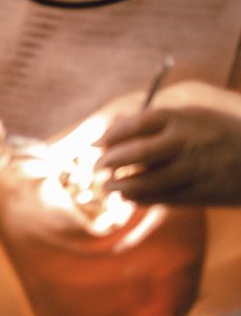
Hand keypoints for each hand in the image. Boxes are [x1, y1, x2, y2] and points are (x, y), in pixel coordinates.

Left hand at [98, 106, 240, 205]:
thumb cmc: (220, 134)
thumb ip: (157, 122)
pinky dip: (143, 199)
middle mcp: (186, 143)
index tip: (95, 144)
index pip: (135, 124)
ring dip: (122, 186)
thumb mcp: (193, 117)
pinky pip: (165, 198)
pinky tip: (130, 198)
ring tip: (108, 187)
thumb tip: (114, 128)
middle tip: (95, 168)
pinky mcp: (202, 193)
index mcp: (182, 119)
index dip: (110, 135)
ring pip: (148, 180)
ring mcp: (194, 170)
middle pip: (137, 153)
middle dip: (110, 162)